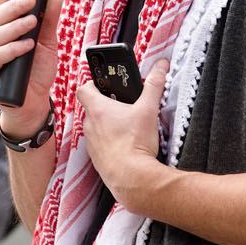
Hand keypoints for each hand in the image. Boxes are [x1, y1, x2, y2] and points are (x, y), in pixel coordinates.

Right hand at [0, 0, 61, 137]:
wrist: (33, 105)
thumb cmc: (36, 73)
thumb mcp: (48, 44)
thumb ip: (49, 22)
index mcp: (2, 30)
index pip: (0, 6)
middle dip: (14, 6)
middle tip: (32, 0)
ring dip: (15, 26)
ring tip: (32, 22)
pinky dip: (12, 49)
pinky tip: (27, 45)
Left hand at [75, 60, 169, 211]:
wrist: (131, 178)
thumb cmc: (135, 144)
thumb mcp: (148, 109)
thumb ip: (155, 85)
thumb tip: (161, 66)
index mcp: (98, 109)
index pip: (84, 88)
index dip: (92, 83)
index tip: (104, 83)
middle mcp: (90, 126)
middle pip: (93, 108)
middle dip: (108, 105)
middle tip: (125, 106)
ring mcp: (92, 144)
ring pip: (96, 128)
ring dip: (109, 125)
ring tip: (129, 127)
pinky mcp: (98, 159)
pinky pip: (101, 146)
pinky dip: (111, 143)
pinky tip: (127, 146)